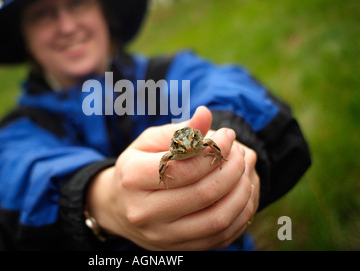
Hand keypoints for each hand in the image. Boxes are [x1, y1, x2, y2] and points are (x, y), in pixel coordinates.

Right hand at [87, 106, 258, 249]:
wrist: (118, 206)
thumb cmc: (137, 166)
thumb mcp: (149, 142)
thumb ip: (179, 130)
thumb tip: (206, 114)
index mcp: (133, 178)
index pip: (183, 166)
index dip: (213, 150)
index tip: (227, 136)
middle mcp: (144, 211)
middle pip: (203, 193)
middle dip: (231, 170)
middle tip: (240, 154)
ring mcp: (162, 235)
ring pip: (216, 219)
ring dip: (240, 193)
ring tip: (244, 172)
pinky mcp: (177, 249)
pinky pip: (219, 237)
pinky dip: (238, 215)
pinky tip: (241, 194)